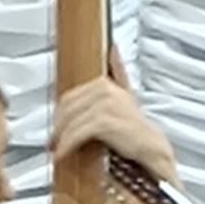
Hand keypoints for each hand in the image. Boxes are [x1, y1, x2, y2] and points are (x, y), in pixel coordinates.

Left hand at [51, 48, 177, 182]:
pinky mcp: (104, 122)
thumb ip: (118, 73)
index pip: (70, 96)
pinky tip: (62, 154)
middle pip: (68, 108)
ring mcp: (104, 105)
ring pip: (71, 121)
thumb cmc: (137, 127)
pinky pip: (78, 133)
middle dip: (58, 127)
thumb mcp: (127, 94)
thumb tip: (114, 49)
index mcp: (104, 83)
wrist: (152, 147)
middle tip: (52, 142)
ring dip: (60, 138)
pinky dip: (67, 145)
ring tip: (56, 150)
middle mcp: (104, 90)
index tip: (56, 128)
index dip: (59, 114)